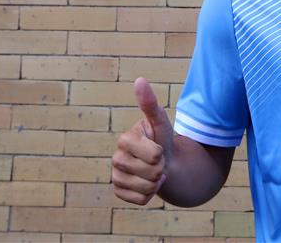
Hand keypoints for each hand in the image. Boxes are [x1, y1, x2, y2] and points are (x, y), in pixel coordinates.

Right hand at [111, 78, 173, 204]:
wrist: (164, 162)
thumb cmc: (162, 139)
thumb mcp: (161, 121)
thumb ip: (150, 103)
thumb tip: (140, 79)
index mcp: (124, 140)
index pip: (154, 154)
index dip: (162, 152)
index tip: (158, 146)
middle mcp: (115, 159)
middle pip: (151, 172)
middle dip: (161, 168)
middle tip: (158, 160)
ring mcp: (116, 177)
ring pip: (146, 188)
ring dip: (157, 182)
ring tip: (154, 171)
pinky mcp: (119, 193)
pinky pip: (141, 200)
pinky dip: (150, 195)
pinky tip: (147, 184)